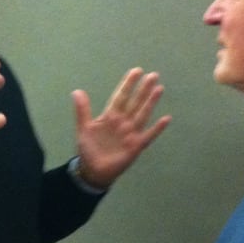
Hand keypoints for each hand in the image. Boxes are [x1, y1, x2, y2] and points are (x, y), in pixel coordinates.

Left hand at [72, 68, 171, 189]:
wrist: (93, 171)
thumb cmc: (89, 149)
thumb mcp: (84, 129)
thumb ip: (82, 111)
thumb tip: (77, 91)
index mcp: (110, 116)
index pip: (121, 96)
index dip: (128, 84)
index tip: (137, 71)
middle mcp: (123, 122)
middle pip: (135, 102)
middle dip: (143, 89)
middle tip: (154, 75)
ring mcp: (131, 133)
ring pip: (143, 114)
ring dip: (151, 102)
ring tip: (159, 89)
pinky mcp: (136, 146)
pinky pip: (149, 135)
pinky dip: (157, 128)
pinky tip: (166, 118)